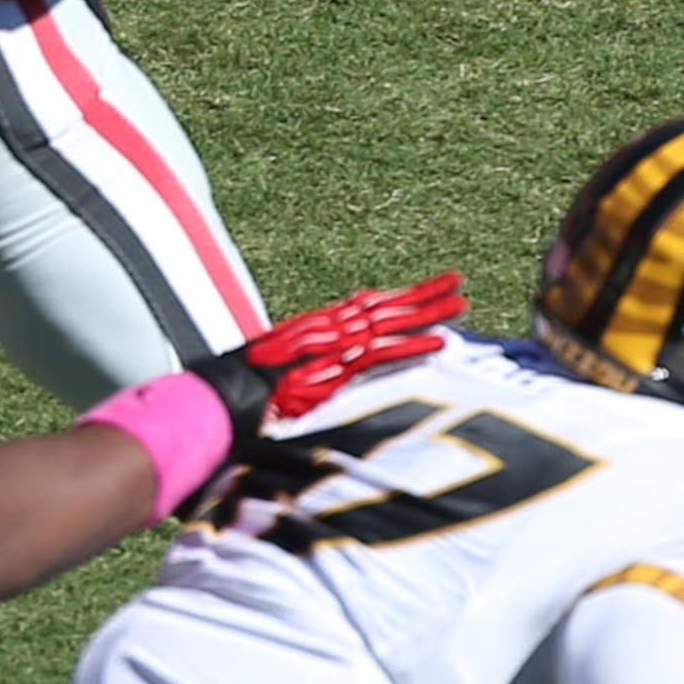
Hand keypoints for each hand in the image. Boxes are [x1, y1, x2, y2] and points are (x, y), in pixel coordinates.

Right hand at [192, 270, 466, 433]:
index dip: (397, 296)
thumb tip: (333, 373)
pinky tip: (441, 342)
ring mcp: (331, 344)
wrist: (222, 402)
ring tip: (460, 301)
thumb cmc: (250, 396)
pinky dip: (413, 346)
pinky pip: (382, 353)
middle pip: (383, 305)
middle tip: (457, 281)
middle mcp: (327, 328)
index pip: (365, 306)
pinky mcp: (334, 367)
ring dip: (427, 311)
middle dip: (422, 294)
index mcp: (319, 328)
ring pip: (388, 320)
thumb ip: (316, 371)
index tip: (426, 289)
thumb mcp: (289, 380)